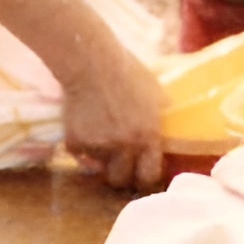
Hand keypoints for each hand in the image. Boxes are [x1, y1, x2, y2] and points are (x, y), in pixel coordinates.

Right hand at [60, 32, 164, 190]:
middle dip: (120, 173)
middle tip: (118, 162)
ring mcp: (98, 147)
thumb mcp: (156, 94)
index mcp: (148, 136)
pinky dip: (81, 146)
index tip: (142, 172)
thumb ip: (159, 119)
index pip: (149, 176)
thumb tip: (169, 134)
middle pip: (120, 180)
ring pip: (98, 168)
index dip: (146, 176)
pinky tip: (85, 127)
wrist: (92, 63)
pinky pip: (78, 155)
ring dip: (100, 158)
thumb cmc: (129, 72)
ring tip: (101, 138)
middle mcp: (124, 147)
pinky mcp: (75, 143)